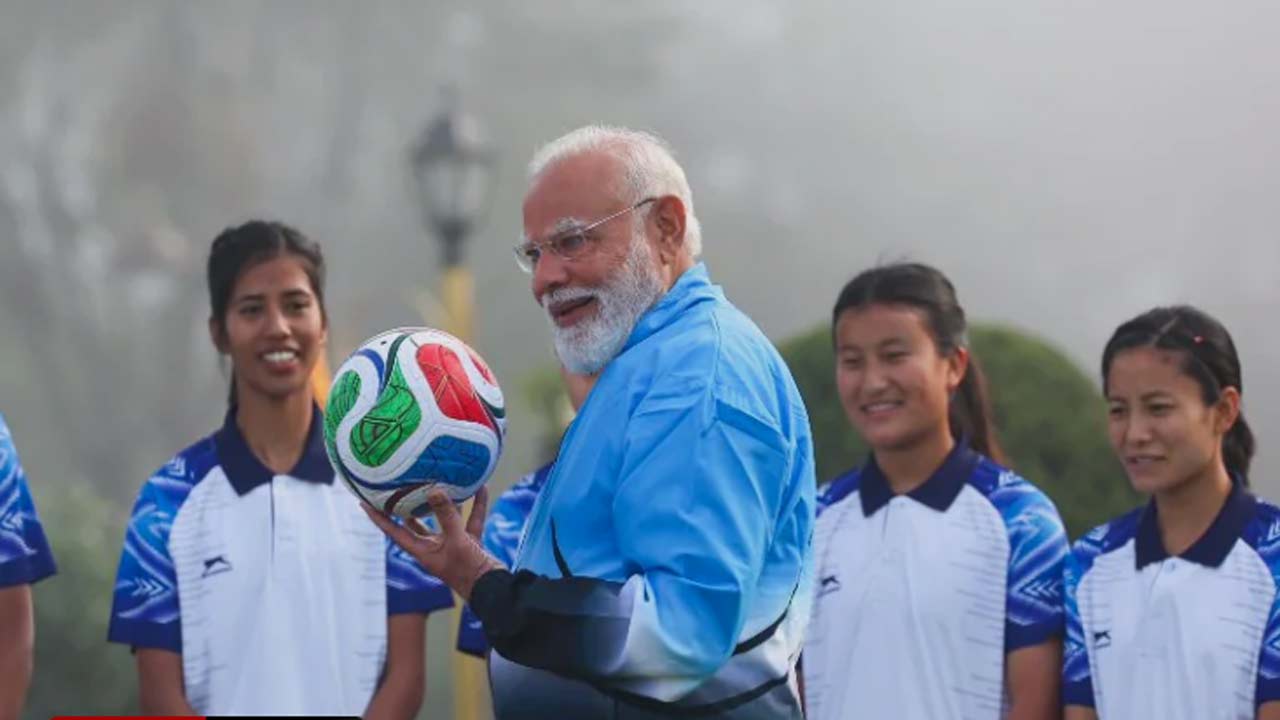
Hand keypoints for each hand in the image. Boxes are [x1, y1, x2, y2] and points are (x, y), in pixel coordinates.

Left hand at [362, 487, 503, 601]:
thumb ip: (447, 516)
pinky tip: (479, 489)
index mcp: (422, 551)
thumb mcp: (457, 541)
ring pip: (445, 518)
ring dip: (446, 502)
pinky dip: (475, 505)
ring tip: (441, 481)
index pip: (393, 531)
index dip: (378, 518)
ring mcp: (452, 544)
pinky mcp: (469, 542)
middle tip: (399, 486)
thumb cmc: (469, 572)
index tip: (364, 502)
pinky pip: (470, 520)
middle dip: (408, 505)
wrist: (494, 589)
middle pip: (415, 523)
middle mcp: (433, 547)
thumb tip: (434, 490)